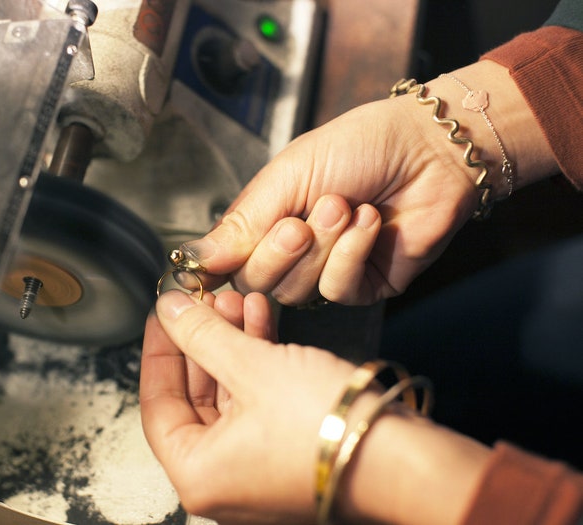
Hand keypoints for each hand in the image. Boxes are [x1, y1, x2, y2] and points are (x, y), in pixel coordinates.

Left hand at [140, 289, 358, 523]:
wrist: (405, 456)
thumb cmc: (330, 428)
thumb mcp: (253, 368)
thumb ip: (202, 336)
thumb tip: (170, 311)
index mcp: (198, 475)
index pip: (156, 404)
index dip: (159, 350)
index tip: (164, 315)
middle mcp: (224, 480)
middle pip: (196, 397)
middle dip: (204, 340)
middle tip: (205, 301)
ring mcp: (257, 468)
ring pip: (230, 395)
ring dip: (234, 344)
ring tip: (238, 299)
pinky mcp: (288, 453)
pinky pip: (259, 402)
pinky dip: (259, 362)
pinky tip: (262, 320)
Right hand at [181, 92, 475, 305]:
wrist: (429, 148)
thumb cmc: (359, 146)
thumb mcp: (289, 175)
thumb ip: (242, 221)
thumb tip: (193, 258)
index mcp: (266, 220)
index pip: (228, 262)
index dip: (222, 266)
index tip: (217, 263)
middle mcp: (292, 251)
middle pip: (257, 283)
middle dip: (279, 252)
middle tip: (301, 220)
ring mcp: (327, 270)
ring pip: (297, 291)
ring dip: (322, 246)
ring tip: (346, 206)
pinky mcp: (363, 285)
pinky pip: (338, 290)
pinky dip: (351, 254)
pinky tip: (370, 222)